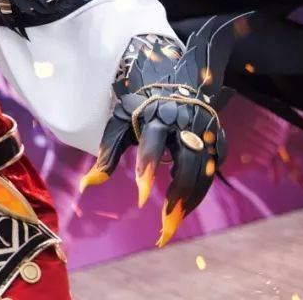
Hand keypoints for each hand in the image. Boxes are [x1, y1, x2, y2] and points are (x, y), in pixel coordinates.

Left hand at [79, 15, 245, 245]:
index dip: (147, 170)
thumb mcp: (120, 124)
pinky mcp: (217, 139)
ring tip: (171, 223)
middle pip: (188, 163)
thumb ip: (106, 156)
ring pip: (204, 171)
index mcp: (157, 115)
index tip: (141, 200)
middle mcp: (185, 123)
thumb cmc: (139, 107)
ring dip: (190, 200)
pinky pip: (212, 170)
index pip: (153, 145)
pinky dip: (199, 191)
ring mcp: (205, 131)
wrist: (176, 77)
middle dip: (178, 195)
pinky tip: (184, 206)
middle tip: (164, 224)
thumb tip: (85, 186)